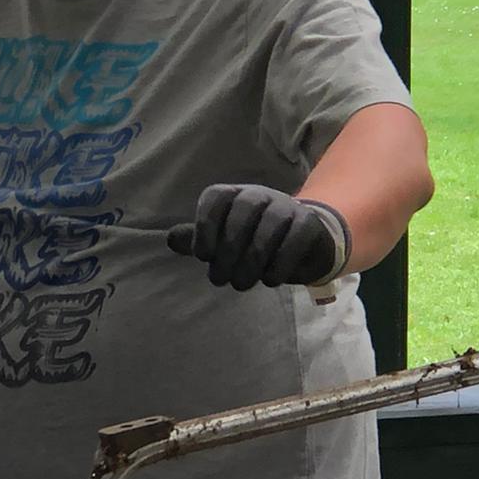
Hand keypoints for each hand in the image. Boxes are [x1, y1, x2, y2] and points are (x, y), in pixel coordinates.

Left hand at [167, 184, 348, 291]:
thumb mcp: (224, 239)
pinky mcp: (308, 224)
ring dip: (251, 262)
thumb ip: (198, 239)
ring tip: (242, 284)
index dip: (204, 226)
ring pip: (268, 229)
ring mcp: (286, 207)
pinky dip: (279, 265)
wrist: (303, 244)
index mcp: (234, 195)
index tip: (202, 256)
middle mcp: (259, 195)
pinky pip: (294, 241)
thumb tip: (171, 239)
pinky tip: (270, 280)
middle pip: (241, 214)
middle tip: (220, 280)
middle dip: (227, 252)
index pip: (215, 197)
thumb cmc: (254, 241)